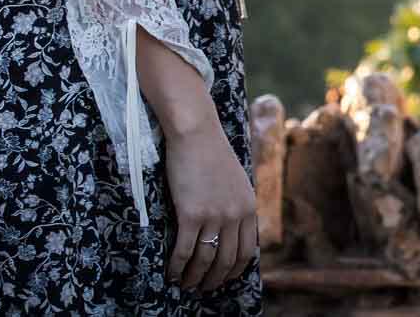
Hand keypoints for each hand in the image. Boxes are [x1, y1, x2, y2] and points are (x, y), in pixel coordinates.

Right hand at [163, 118, 258, 292]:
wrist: (196, 132)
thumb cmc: (210, 152)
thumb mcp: (236, 180)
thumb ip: (237, 204)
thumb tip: (231, 230)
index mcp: (249, 207)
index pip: (246, 252)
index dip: (234, 270)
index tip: (223, 277)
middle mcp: (235, 215)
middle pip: (227, 261)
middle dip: (214, 280)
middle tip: (202, 287)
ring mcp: (214, 215)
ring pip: (205, 260)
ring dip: (194, 278)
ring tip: (185, 284)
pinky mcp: (191, 214)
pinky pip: (185, 251)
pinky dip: (177, 267)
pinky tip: (170, 272)